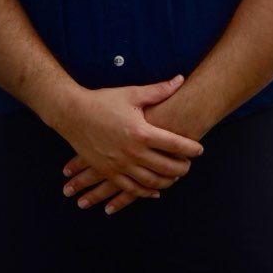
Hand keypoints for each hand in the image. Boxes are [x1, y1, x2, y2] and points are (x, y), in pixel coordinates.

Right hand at [56, 76, 203, 214]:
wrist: (73, 114)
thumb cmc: (103, 101)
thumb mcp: (131, 93)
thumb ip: (158, 90)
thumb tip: (180, 79)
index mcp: (142, 132)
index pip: (175, 145)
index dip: (191, 149)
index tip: (199, 150)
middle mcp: (133, 152)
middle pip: (167, 167)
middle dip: (182, 168)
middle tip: (189, 165)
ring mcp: (120, 165)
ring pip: (152, 182)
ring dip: (167, 182)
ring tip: (175, 177)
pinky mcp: (109, 172)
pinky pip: (131, 189)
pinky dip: (146, 193)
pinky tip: (155, 191)